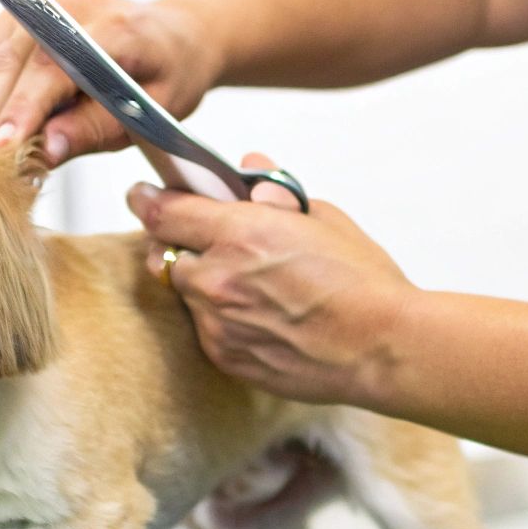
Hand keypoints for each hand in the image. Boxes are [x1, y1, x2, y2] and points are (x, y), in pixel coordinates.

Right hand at [0, 0, 221, 164]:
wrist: (171, 37)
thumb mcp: (151, 113)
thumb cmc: (166, 78)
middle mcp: (62, 5)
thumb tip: (45, 152)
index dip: (23, 107)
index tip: (1, 148)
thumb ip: (96, 128)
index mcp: (110, 26)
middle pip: (5, 61)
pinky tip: (0, 124)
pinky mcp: (13, 16)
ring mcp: (32, 6)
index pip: (51, 65)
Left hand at [127, 155, 417, 404]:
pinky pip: (206, 329)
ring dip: (204, 282)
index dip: (149, 199)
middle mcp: (218, 279)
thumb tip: (250, 170)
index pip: (163, 211)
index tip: (144, 195)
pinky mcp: (226, 358)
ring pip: (187, 293)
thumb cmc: (363, 284)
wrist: (384, 349)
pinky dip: (222, 318)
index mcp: (240, 235)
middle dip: (182, 244)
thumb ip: (275, 194)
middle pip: (165, 254)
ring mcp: (218, 324)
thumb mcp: (323, 218)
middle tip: (213, 243)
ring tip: (253, 285)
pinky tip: (263, 316)